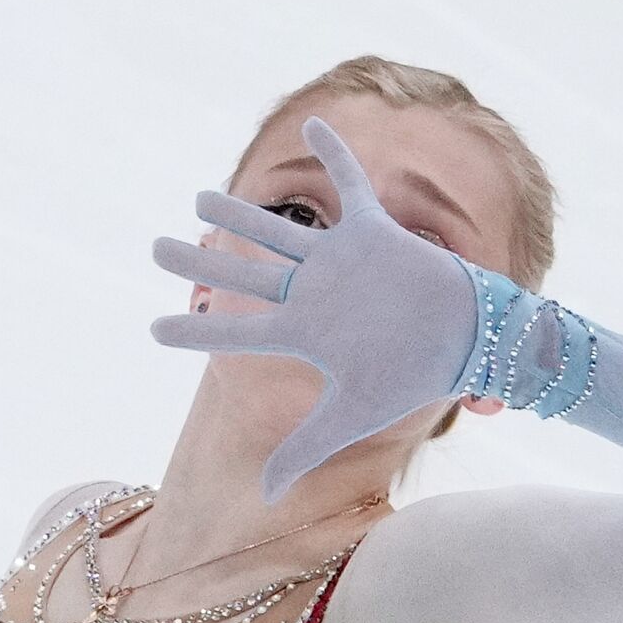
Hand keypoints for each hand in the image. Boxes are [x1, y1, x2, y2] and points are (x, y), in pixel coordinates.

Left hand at [149, 115, 485, 503]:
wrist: (471, 344)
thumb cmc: (412, 379)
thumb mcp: (351, 415)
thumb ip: (303, 448)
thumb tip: (262, 500)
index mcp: (303, 334)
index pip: (237, 330)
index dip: (195, 328)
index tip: (152, 329)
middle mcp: (313, 294)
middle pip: (245, 272)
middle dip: (199, 257)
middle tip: (152, 246)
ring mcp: (341, 262)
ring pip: (280, 231)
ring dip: (239, 213)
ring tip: (198, 197)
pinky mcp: (376, 233)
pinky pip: (353, 186)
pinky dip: (336, 155)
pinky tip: (311, 122)